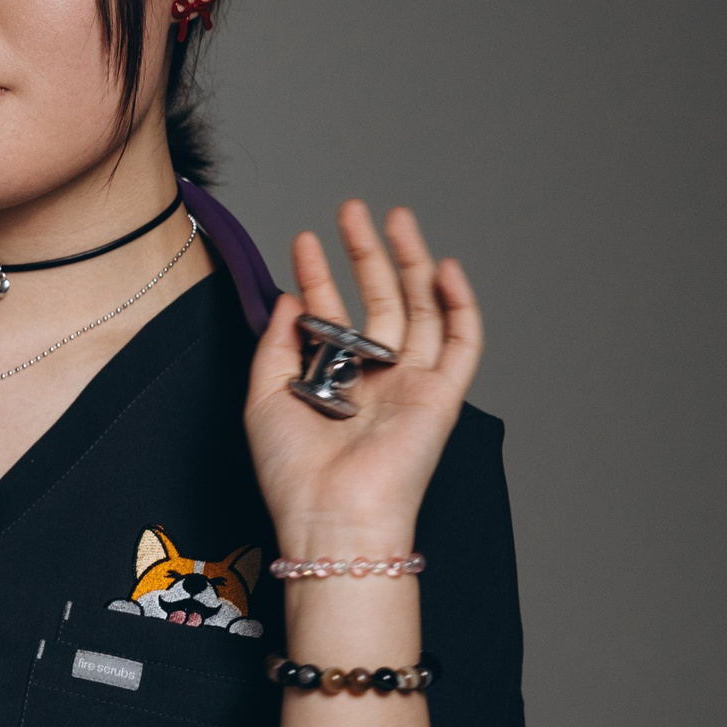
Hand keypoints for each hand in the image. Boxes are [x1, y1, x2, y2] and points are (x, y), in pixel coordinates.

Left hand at [244, 203, 481, 556]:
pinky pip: (461, 343)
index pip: (330, 314)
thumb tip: (289, 298)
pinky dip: (458, 304)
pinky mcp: (442, 397)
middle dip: (366, 254)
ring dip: (411, 262)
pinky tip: (443, 267)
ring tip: (394, 217)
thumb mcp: (264, 396)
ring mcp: (412, 386)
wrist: (331, 516)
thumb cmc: (293, 473)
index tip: (303, 239)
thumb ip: (275, 344)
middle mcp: (376, 380)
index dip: (318, 275)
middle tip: (353, 210)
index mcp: (334, 382)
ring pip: (421, 310)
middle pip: (380, 302)